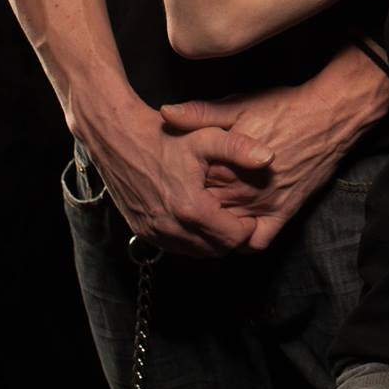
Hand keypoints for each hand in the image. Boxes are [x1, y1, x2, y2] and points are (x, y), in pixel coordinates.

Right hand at [89, 107, 273, 256]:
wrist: (118, 139)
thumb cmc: (163, 136)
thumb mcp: (206, 136)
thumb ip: (240, 148)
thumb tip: (269, 158)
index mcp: (191, 208)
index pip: (233, 238)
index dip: (248, 227)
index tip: (251, 212)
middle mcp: (171, 227)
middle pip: (216, 250)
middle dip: (231, 236)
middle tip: (238, 215)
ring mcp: (155, 232)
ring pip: (196, 252)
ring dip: (211, 240)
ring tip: (219, 216)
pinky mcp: (143, 231)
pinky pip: (176, 248)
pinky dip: (191, 240)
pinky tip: (196, 218)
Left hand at [160, 46, 388, 251]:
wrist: (328, 117)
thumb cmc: (282, 108)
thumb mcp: (237, 105)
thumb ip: (200, 114)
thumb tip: (166, 113)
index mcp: (222, 165)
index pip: (188, 186)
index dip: (178, 184)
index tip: (174, 180)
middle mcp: (239, 191)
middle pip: (203, 211)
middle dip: (192, 209)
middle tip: (186, 203)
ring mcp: (261, 206)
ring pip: (225, 231)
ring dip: (213, 227)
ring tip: (206, 218)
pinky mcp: (282, 214)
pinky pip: (256, 243)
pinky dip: (243, 242)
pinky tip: (237, 229)